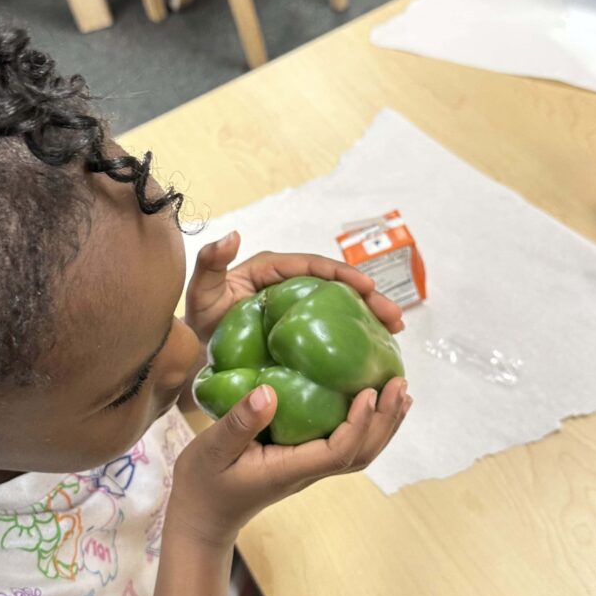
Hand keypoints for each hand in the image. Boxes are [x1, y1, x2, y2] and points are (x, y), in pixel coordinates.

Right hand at [167, 376, 410, 548]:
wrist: (201, 518)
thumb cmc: (203, 484)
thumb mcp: (212, 449)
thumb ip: (239, 423)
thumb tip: (269, 391)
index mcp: (289, 470)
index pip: (338, 452)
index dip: (359, 423)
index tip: (369, 392)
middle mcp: (307, 472)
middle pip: (361, 454)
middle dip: (384, 420)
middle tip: (400, 383)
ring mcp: (308, 469)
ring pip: (358, 452)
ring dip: (382, 424)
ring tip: (399, 391)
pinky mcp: (304, 462)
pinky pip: (345, 446)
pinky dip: (366, 426)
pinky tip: (370, 404)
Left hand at [185, 231, 404, 346]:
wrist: (200, 359)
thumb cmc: (201, 324)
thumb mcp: (202, 293)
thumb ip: (212, 262)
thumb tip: (232, 236)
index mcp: (273, 270)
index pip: (313, 267)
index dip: (342, 274)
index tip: (367, 287)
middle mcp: (291, 286)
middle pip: (336, 287)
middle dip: (369, 299)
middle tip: (395, 316)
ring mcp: (300, 311)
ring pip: (341, 309)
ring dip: (370, 318)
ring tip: (395, 332)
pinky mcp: (305, 334)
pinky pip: (335, 331)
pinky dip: (357, 338)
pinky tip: (377, 351)